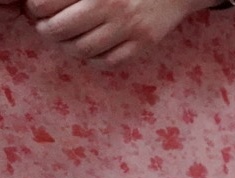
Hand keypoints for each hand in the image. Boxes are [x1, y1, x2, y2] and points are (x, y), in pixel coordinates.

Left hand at [26, 0, 211, 65]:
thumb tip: (41, 4)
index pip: (47, 4)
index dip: (36, 9)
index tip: (37, 10)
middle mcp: (111, 7)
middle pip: (61, 30)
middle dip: (48, 32)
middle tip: (47, 29)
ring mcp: (129, 28)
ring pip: (84, 49)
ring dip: (68, 48)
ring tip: (67, 41)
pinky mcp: (145, 44)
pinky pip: (111, 62)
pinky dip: (95, 60)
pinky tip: (91, 51)